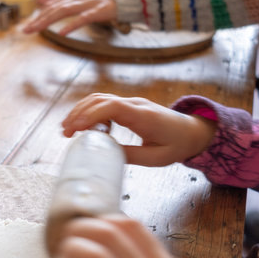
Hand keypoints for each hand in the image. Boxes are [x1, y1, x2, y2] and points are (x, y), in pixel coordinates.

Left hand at [23, 0, 116, 35]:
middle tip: (26, 30)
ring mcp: (86, 4)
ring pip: (64, 11)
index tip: (27, 27)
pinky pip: (82, 19)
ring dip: (49, 20)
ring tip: (37, 29)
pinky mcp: (97, 11)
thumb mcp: (79, 2)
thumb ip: (63, 3)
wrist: (124, 1)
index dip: (38, 16)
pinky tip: (62, 33)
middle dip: (38, 19)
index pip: (51, 7)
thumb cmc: (100, 3)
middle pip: (54, 9)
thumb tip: (46, 4)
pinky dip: (72, 25)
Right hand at [62, 93, 216, 165]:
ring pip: (99, 98)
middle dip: (79, 114)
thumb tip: (104, 154)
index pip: (111, 107)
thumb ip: (129, 155)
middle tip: (65, 134)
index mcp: (143, 116)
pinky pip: (104, 102)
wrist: (192, 131)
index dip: (90, 115)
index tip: (76, 129)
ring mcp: (130, 103)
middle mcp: (135, 104)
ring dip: (81, 110)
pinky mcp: (127, 106)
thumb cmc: (176, 145)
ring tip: (67, 128)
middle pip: (100, 100)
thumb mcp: (156, 158)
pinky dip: (88, 110)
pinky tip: (82, 125)